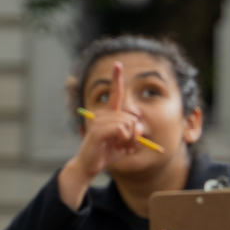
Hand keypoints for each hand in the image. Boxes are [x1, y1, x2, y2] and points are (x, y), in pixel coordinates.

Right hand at [68, 61, 144, 177]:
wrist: (89, 166)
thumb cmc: (106, 154)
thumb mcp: (125, 144)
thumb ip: (134, 135)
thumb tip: (140, 128)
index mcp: (109, 115)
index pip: (114, 95)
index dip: (116, 80)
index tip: (117, 64)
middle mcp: (102, 115)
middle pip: (131, 118)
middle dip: (135, 135)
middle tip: (128, 147)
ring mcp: (98, 122)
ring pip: (128, 124)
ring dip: (130, 140)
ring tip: (122, 148)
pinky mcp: (97, 131)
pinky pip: (121, 130)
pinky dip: (124, 140)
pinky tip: (117, 147)